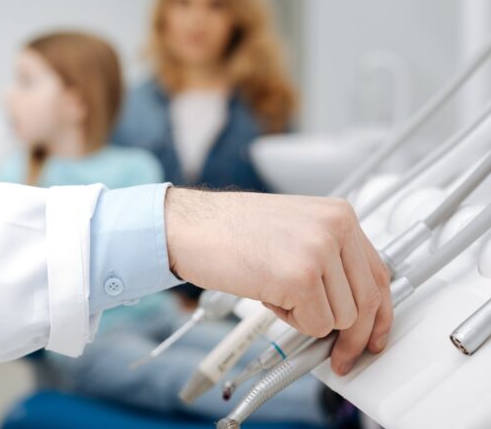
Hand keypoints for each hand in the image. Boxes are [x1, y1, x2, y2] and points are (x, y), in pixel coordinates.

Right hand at [164, 188, 391, 374]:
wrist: (190, 226)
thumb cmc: (231, 230)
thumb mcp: (295, 231)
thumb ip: (330, 259)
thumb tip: (352, 307)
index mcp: (339, 215)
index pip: (379, 273)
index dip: (380, 314)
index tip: (375, 337)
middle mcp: (336, 228)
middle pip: (366, 302)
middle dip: (353, 337)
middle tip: (341, 356)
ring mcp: (319, 251)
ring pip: (340, 319)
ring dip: (308, 318)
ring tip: (276, 290)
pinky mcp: (301, 277)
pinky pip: (313, 325)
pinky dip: (289, 320)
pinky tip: (267, 292)